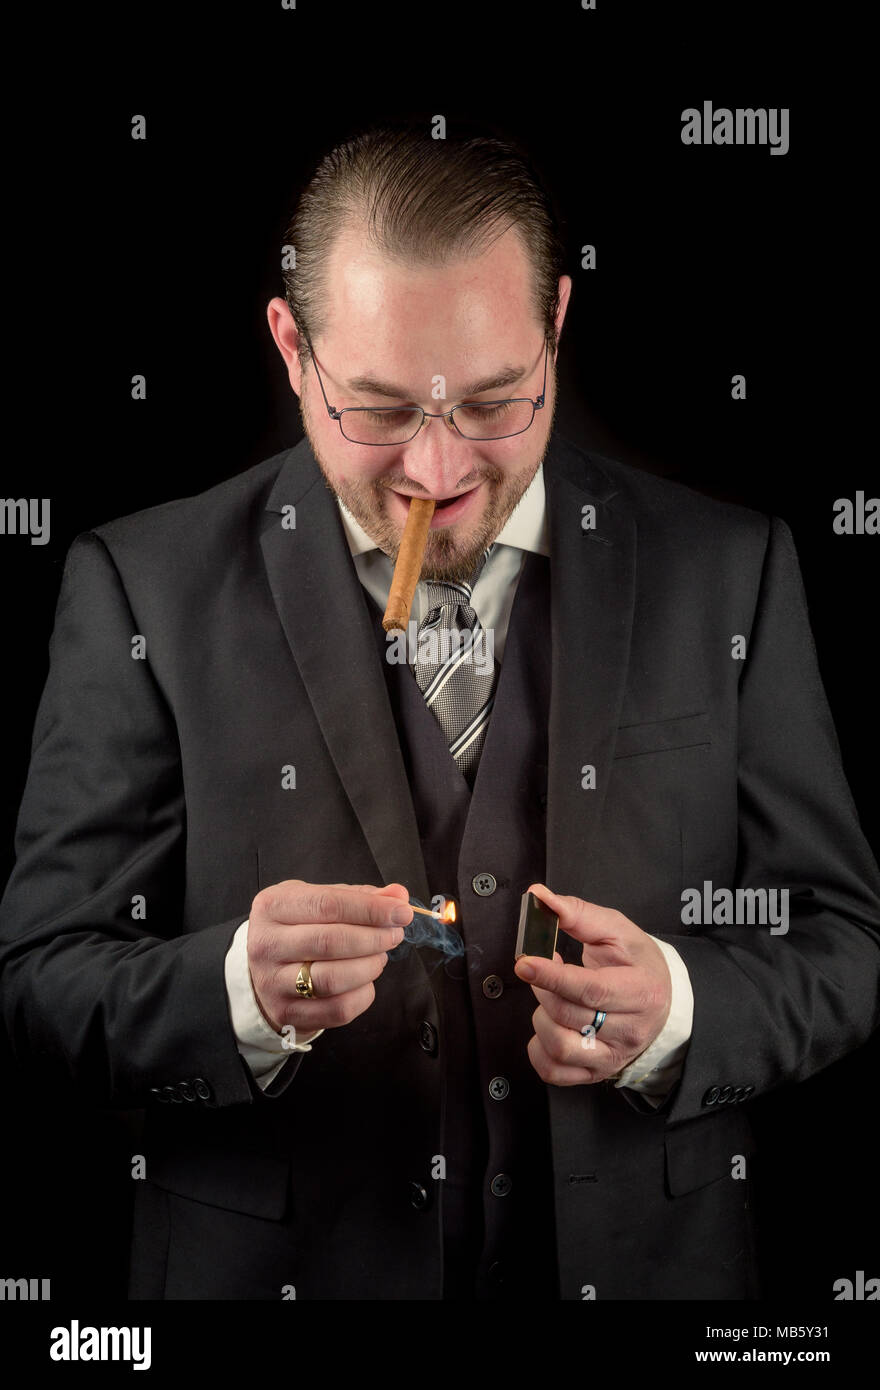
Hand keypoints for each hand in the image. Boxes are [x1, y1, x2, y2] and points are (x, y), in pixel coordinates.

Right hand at [247, 880, 411, 1039]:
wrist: (263, 970)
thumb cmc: (298, 928)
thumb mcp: (319, 900)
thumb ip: (360, 896)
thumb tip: (398, 896)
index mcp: (272, 906)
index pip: (328, 904)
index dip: (371, 909)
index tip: (401, 912)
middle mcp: (266, 944)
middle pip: (330, 941)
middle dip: (374, 938)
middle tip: (395, 934)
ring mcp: (273, 982)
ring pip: (332, 979)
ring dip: (369, 967)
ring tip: (379, 957)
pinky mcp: (287, 1013)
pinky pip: (336, 1009)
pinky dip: (362, 995)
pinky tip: (365, 982)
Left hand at [513, 884, 671, 1085]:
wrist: (663, 1002)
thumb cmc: (639, 964)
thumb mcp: (617, 930)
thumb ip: (578, 913)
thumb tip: (541, 897)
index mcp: (641, 990)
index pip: (590, 989)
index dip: (552, 977)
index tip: (526, 962)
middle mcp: (630, 1029)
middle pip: (569, 1015)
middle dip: (544, 988)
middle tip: (542, 970)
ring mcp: (613, 1055)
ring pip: (560, 1047)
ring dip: (541, 1019)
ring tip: (550, 1000)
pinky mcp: (597, 1072)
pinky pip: (555, 1072)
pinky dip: (538, 1051)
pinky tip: (547, 1027)